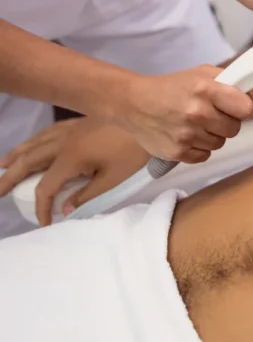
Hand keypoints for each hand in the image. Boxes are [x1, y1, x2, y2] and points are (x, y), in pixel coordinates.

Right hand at [0, 118, 148, 225]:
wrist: (149, 119)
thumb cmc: (135, 152)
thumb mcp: (114, 179)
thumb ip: (87, 195)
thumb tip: (64, 209)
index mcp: (70, 158)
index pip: (46, 187)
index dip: (41, 207)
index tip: (44, 222)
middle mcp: (63, 141)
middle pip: (29, 161)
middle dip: (10, 177)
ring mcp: (70, 129)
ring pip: (34, 143)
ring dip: (17, 156)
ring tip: (2, 166)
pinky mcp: (79, 122)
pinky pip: (47, 132)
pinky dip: (33, 141)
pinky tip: (32, 145)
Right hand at [121, 65, 252, 162]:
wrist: (132, 103)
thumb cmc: (169, 87)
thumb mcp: (199, 73)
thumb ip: (226, 80)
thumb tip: (249, 92)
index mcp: (205, 90)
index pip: (246, 108)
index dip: (240, 108)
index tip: (233, 107)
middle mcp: (197, 113)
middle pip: (234, 129)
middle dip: (226, 122)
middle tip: (211, 115)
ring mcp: (187, 135)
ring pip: (220, 143)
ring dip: (211, 135)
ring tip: (195, 124)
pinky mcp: (178, 152)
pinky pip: (204, 155)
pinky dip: (199, 148)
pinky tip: (187, 136)